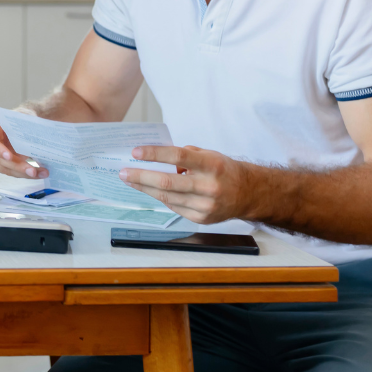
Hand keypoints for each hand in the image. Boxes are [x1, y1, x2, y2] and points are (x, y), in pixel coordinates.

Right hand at [0, 117, 47, 178]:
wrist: (22, 123)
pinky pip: (12, 171)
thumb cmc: (20, 117)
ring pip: (6, 168)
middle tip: (32, 171)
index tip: (9, 156)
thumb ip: (27, 120)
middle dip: (16, 166)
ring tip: (40, 173)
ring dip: (23, 173)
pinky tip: (38, 173)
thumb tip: (38, 130)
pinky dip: (25, 174)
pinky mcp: (2, 163)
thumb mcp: (22, 114)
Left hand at [119, 145, 252, 223]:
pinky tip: (149, 191)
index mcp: (211, 165)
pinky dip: (160, 197)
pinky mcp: (201, 218)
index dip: (154, 154)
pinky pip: (174, 206)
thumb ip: (183, 156)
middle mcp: (209, 186)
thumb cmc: (224, 170)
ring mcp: (205, 205)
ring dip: (144, 188)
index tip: (136, 152)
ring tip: (130, 180)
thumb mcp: (208, 155)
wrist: (248, 194)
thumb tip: (155, 158)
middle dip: (141, 177)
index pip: (178, 157)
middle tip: (123, 172)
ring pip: (167, 197)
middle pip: (167, 181)